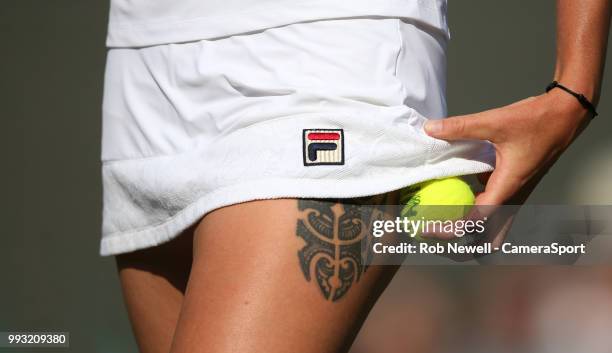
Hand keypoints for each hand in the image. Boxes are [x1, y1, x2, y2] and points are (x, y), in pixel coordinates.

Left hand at [421, 89, 592, 248]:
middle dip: (462, 246)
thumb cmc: (537, 121)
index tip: (428, 229)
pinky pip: (494, 211)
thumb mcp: (495, 121)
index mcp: (508, 187)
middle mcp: (513, 197)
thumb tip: (431, 128)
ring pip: (493, 228)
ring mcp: (515, 195)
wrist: (564, 116)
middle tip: (436, 236)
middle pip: (488, 239)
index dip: (450, 229)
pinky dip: (476, 214)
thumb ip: (461, 127)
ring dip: (470, 233)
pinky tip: (456, 199)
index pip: (477, 220)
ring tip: (442, 226)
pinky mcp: (513, 188)